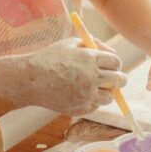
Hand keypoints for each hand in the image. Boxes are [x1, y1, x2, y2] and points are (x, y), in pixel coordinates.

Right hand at [7, 37, 126, 115]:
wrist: (31, 80)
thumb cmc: (50, 58)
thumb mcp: (71, 43)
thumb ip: (94, 44)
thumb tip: (113, 53)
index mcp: (89, 58)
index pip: (116, 62)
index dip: (115, 64)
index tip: (111, 65)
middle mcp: (90, 77)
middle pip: (119, 80)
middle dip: (119, 79)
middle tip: (113, 79)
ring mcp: (86, 95)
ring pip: (110, 96)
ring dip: (105, 92)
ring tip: (91, 86)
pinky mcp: (81, 108)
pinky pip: (96, 106)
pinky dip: (92, 101)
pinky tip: (79, 93)